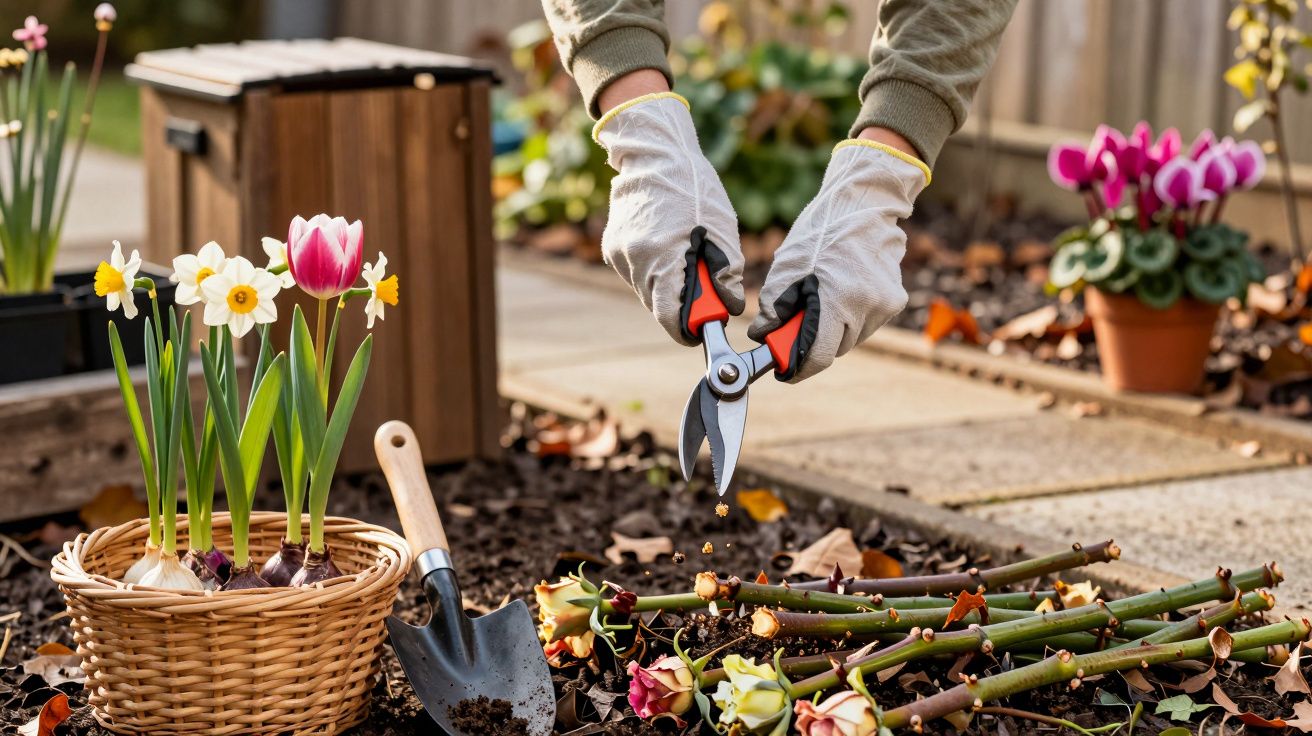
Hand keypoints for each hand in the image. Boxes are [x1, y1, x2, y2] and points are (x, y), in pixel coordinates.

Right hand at [593, 86, 744, 344]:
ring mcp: (618, 255)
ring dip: (668, 286)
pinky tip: (666, 244)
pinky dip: (654, 270)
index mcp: (661, 258)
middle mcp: (633, 261)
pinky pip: (637, 274)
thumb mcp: (721, 228)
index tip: (704, 327)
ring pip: (647, 292)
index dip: (689, 329)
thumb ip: (726, 273)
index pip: (669, 318)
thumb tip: (729, 307)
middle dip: (682, 306)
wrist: (653, 153)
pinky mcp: (612, 248)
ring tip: (685, 255)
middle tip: (705, 287)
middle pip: (658, 308)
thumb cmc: (692, 187)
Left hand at [748, 138, 929, 380]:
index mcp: (839, 302)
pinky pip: (865, 325)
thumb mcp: (787, 267)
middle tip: (792, 329)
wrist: (865, 206)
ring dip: (832, 332)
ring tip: (818, 303)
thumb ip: (774, 308)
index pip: (818, 357)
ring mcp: (885, 307)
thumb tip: (764, 337)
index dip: (797, 368)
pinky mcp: (894, 301)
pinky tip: (840, 294)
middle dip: (811, 346)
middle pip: (834, 350)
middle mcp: (868, 309)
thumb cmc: (822, 232)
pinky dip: (849, 319)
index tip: (783, 370)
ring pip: (851, 339)